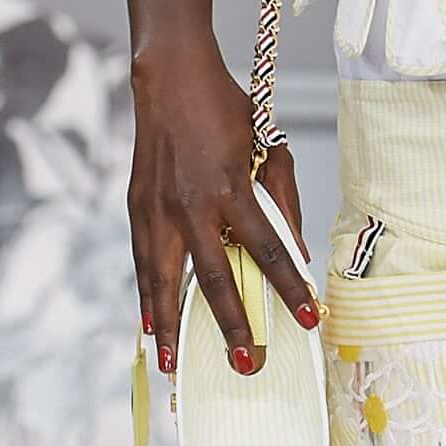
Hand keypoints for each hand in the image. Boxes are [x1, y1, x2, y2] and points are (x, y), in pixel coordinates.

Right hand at [127, 30, 316, 379]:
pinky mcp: (137, 207)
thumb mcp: (268, 146)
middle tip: (244, 363)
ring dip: (171, 327)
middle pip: (212, 278)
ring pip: (164, 281)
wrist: (169, 78)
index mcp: (231, 187)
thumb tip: (297, 252)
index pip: (268, 249)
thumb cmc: (226, 110)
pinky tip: (151, 326)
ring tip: (174, 367)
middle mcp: (191, 204)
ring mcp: (158, 209)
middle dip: (230, 325)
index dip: (289, 286)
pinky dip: (146, 298)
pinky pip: (142, 264)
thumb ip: (283, 200)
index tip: (308, 318)